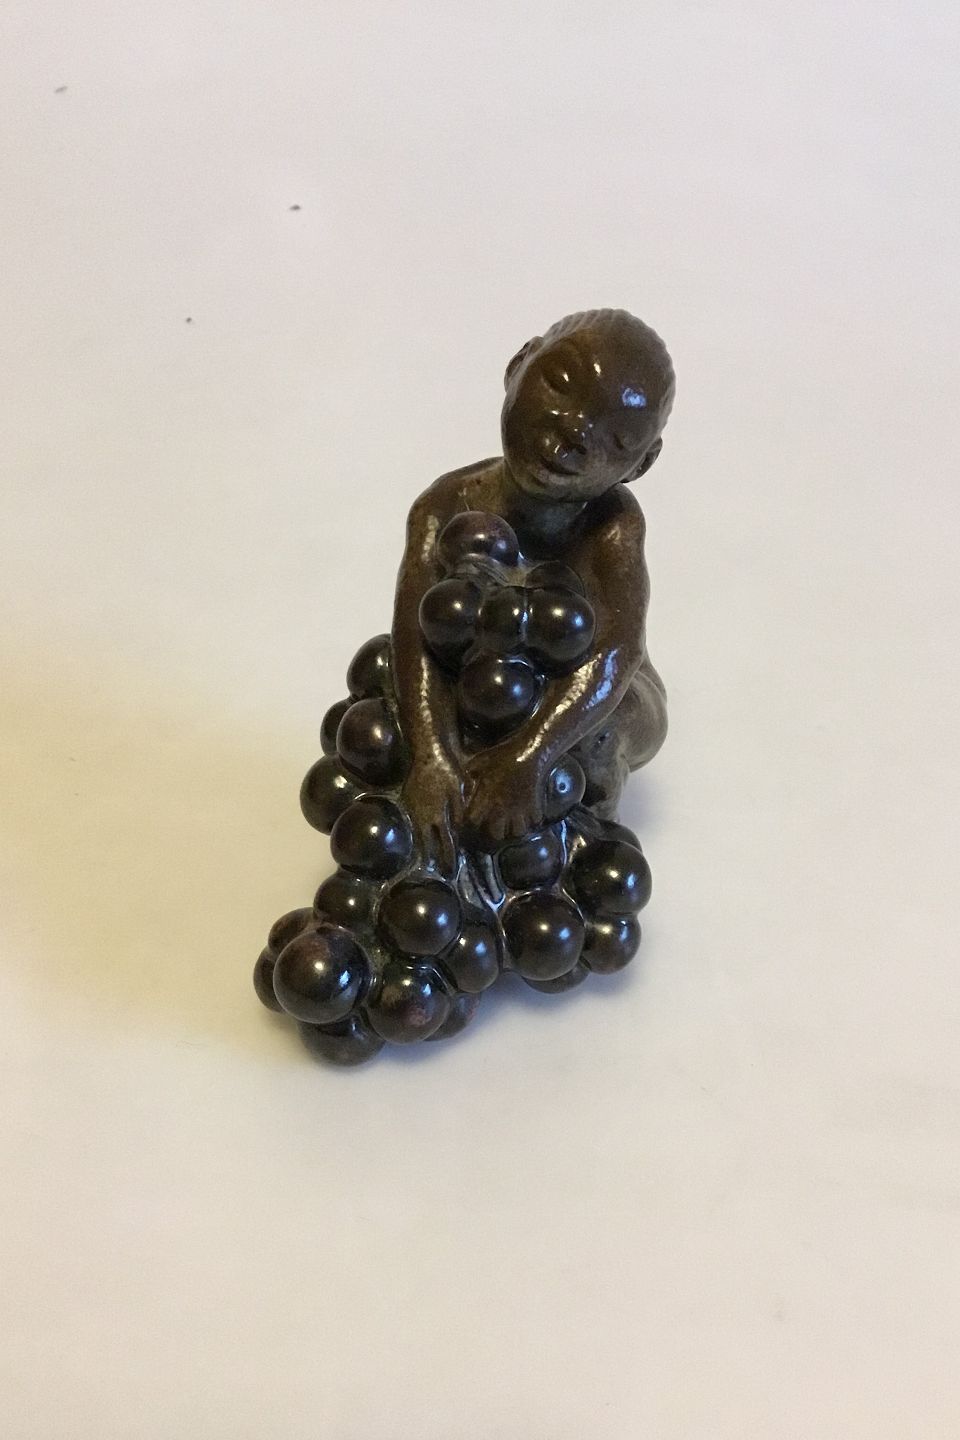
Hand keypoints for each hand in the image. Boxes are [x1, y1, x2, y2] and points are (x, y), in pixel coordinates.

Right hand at [401, 745, 464, 876]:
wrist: (426, 752)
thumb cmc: (447, 769)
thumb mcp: (459, 790)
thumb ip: (459, 812)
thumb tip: (461, 830)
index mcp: (438, 814)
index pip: (445, 843)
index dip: (449, 858)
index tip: (452, 872)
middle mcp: (424, 816)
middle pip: (429, 845)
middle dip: (436, 860)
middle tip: (442, 874)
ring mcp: (413, 810)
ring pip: (418, 837)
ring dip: (424, 851)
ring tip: (429, 864)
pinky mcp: (407, 803)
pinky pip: (412, 825)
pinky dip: (417, 837)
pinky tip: (420, 842)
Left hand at [464, 752, 542, 845]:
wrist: (528, 752)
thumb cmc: (503, 756)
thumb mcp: (479, 761)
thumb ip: (471, 774)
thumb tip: (464, 781)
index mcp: (486, 799)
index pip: (473, 820)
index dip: (472, 819)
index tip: (473, 816)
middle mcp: (501, 809)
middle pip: (497, 835)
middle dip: (495, 830)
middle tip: (495, 822)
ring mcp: (519, 810)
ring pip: (518, 832)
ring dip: (515, 828)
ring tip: (513, 821)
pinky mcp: (534, 807)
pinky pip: (534, 822)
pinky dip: (532, 819)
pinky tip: (528, 813)